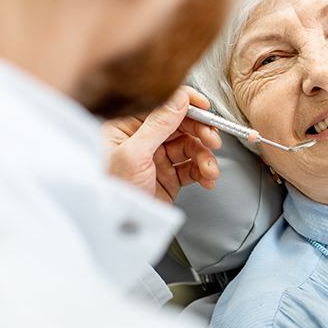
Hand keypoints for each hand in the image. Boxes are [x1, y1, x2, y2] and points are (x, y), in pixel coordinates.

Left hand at [103, 86, 222, 203]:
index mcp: (126, 126)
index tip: (204, 108)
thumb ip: (158, 124)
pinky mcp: (168, 176)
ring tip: (210, 170)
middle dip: (201, 133)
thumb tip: (179, 98)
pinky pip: (192, 167)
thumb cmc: (114, 193)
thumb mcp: (134, 154)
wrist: (120, 229)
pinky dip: (203, 172)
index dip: (186, 103)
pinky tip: (207, 178)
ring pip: (191, 146)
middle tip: (213, 141)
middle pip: (181, 124)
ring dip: (205, 157)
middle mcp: (143, 139)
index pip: (162, 105)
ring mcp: (157, 157)